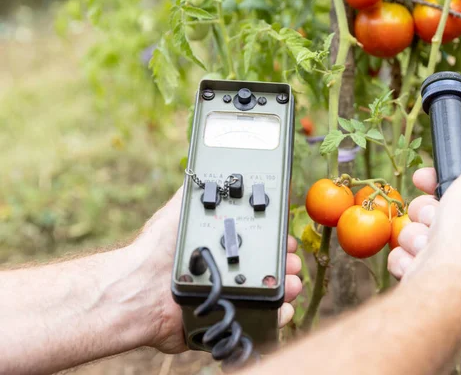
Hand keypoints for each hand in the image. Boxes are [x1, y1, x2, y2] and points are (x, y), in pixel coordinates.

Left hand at [126, 186, 301, 353]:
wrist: (141, 288)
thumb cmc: (157, 248)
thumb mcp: (180, 209)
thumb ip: (196, 189)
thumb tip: (209, 167)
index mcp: (222, 246)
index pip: (261, 242)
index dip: (279, 240)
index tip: (289, 240)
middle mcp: (229, 270)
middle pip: (271, 267)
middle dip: (288, 264)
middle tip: (292, 262)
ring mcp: (230, 296)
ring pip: (271, 293)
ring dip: (288, 288)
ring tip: (292, 284)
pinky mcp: (229, 319)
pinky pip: (261, 320)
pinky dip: (277, 316)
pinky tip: (283, 308)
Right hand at [388, 149, 460, 297]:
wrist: (448, 282)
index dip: (441, 181)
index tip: (423, 178)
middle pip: (438, 211)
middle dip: (424, 210)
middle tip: (429, 217)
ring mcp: (457, 266)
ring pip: (419, 233)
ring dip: (413, 235)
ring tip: (423, 246)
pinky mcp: (434, 283)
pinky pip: (408, 258)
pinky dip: (406, 258)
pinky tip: (416, 263)